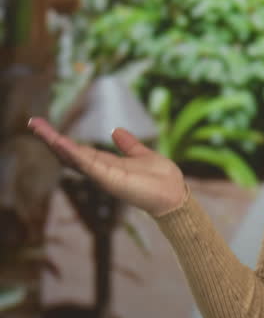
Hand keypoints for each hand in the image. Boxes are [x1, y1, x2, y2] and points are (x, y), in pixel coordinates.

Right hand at [27, 117, 186, 216]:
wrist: (175, 193)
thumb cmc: (162, 178)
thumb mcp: (142, 155)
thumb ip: (128, 145)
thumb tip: (116, 131)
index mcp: (107, 163)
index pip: (78, 150)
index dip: (62, 139)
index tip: (45, 127)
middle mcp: (101, 170)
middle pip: (70, 153)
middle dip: (51, 139)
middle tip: (33, 123)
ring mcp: (103, 175)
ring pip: (74, 158)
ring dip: (56, 143)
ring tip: (39, 129)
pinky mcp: (110, 179)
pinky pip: (88, 164)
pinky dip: (74, 154)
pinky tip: (61, 143)